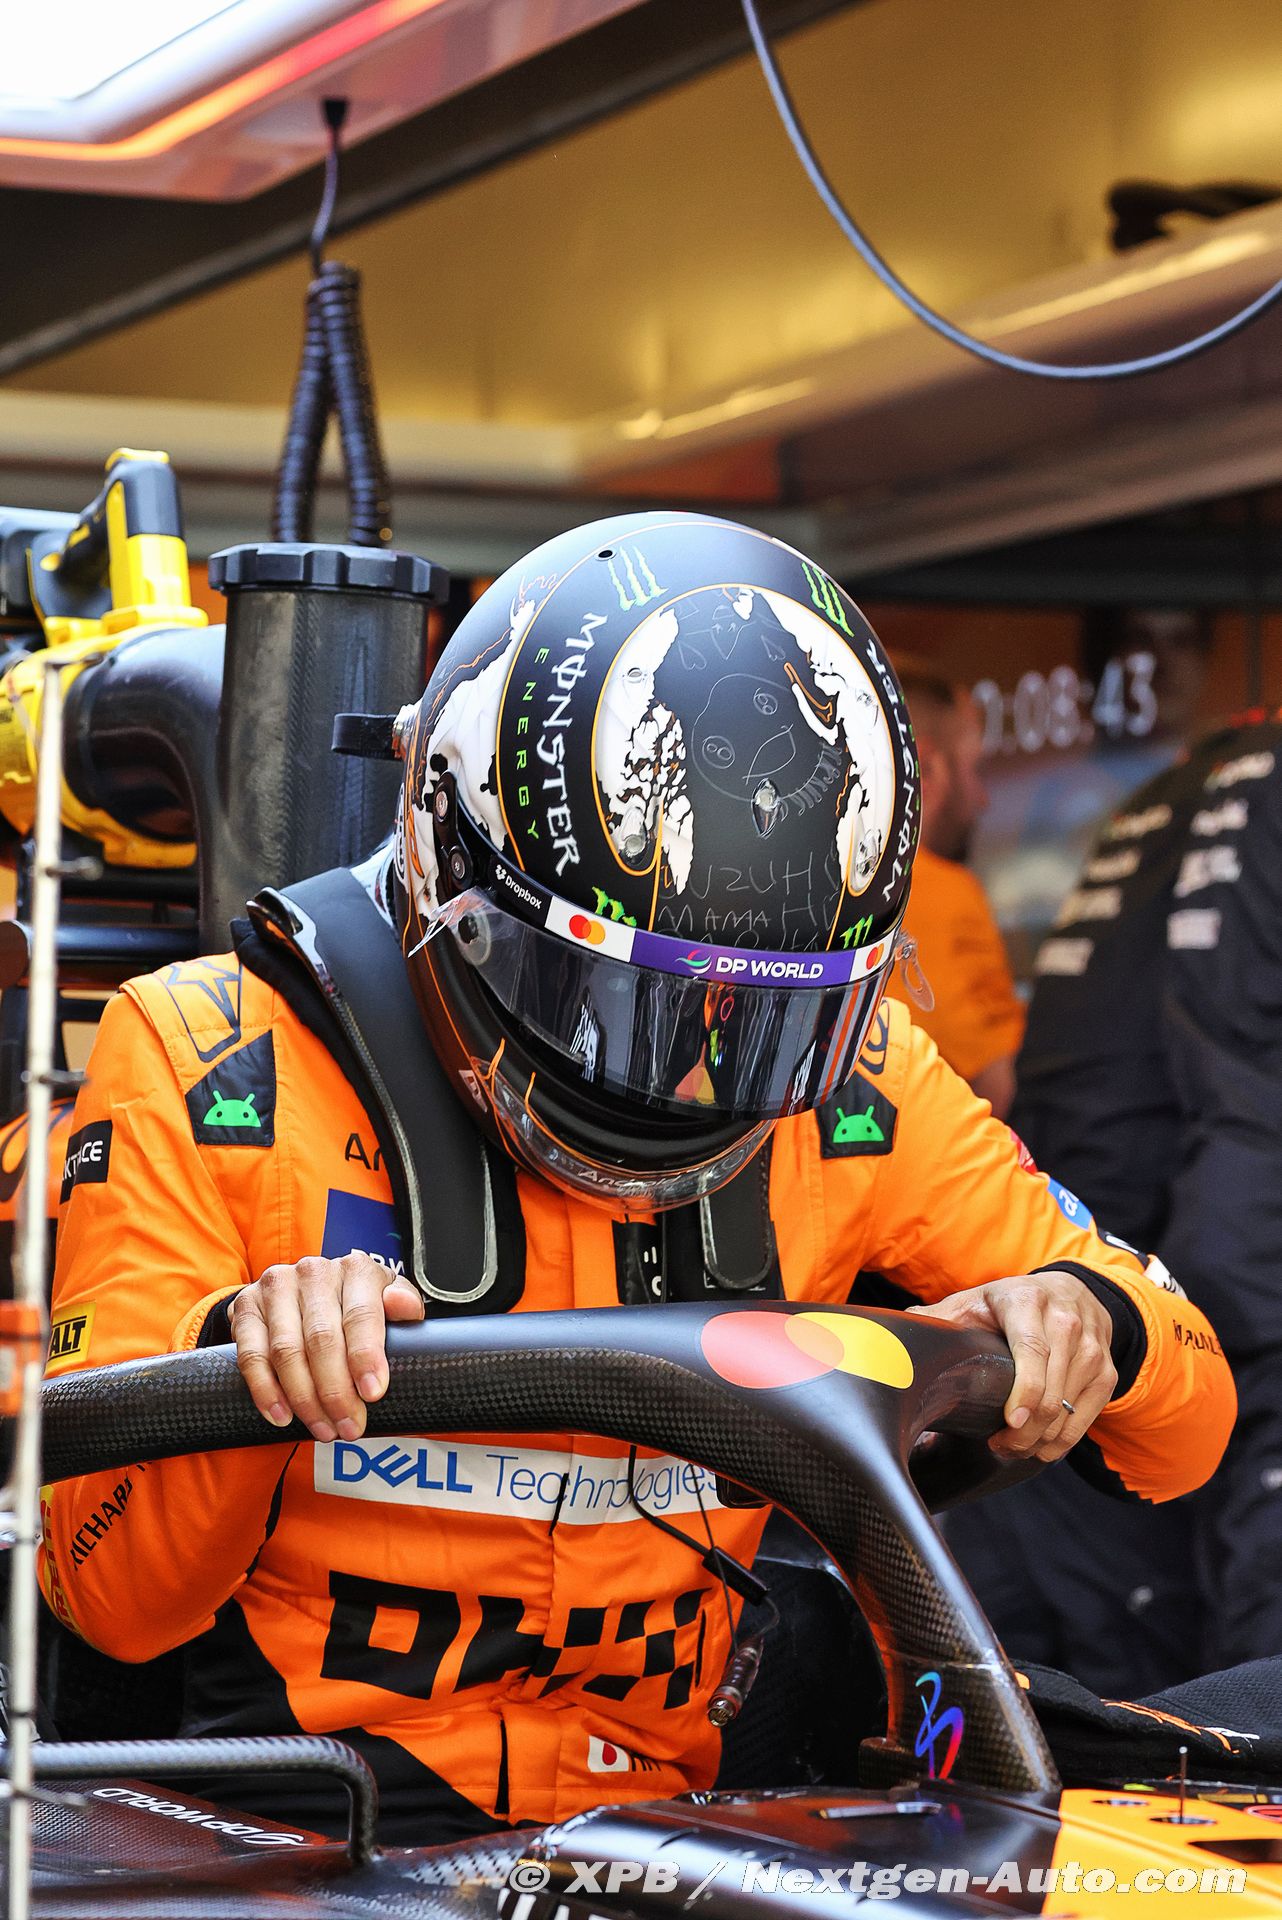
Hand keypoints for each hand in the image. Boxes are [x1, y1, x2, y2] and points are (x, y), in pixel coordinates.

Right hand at [230, 1253, 424, 1442]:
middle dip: (336, 1391)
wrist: (304, 1292)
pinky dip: (266, 1391)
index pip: (361, 1315)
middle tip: (349, 1425)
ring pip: (287, 1351)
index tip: (372, 1393)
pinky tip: (282, 1415)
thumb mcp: (387, 1300)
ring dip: (304, 1398)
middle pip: (322, 1339)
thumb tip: (402, 1306)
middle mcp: (314, 1272)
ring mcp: (277, 1287)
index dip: (366, 1357)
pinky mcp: (247, 1306)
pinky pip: (252, 1355)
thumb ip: (403, 1305)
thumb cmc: (354, 1303)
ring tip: (322, 1427)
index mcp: (356, 1269)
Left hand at [908, 1270, 1116, 1462]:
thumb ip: (938, 1320)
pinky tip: (1039, 1447)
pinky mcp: (1106, 1371)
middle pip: (1050, 1389)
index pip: (1032, 1348)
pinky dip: (1062, 1441)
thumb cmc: (1010, 1303)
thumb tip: (897, 1335)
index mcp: (1026, 1301)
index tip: (1010, 1424)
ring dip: (1040, 1439)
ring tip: (1011, 1447)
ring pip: (1068, 1409)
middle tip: (998, 1445)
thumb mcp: (973, 1302)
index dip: (1025, 1390)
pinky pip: (1085, 1418)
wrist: (1070, 1291)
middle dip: (1024, 1430)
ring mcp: (1091, 1348)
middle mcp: (1065, 1321)